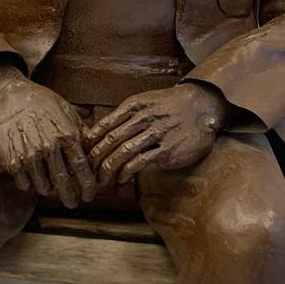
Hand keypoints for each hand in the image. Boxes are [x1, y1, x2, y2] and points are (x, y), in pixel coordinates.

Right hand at [0, 65, 95, 206]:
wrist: (5, 97)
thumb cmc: (39, 101)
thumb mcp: (66, 109)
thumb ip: (81, 129)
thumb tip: (95, 146)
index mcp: (66, 135)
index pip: (83, 169)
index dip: (88, 187)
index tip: (89, 196)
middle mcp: (49, 147)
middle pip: (64, 182)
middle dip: (70, 197)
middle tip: (72, 203)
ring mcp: (30, 155)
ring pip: (43, 186)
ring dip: (48, 190)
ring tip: (49, 188)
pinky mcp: (12, 161)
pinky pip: (24, 184)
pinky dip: (28, 185)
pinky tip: (30, 180)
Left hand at [84, 82, 228, 184]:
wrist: (202, 107)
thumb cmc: (170, 107)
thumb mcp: (146, 103)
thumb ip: (127, 116)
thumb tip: (103, 133)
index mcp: (134, 106)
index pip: (105, 125)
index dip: (91, 143)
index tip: (82, 154)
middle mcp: (142, 118)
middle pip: (110, 141)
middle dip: (95, 159)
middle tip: (88, 172)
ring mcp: (154, 133)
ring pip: (122, 153)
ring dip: (108, 169)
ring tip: (101, 180)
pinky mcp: (166, 149)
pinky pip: (139, 162)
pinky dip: (127, 172)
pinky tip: (122, 179)